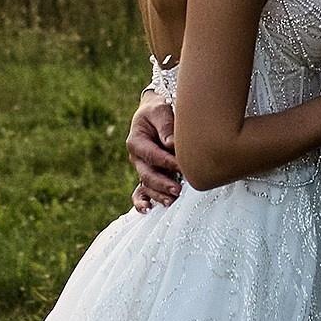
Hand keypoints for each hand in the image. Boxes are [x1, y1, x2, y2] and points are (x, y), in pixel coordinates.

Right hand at [128, 93, 180, 209]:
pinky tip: (147, 210)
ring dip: (158, 194)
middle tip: (179, 189)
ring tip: (172, 201)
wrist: (155, 113)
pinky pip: (141, 191)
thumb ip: (165, 125)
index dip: (167, 162)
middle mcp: (137, 157)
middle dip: (163, 183)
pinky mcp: (149, 174)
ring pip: (147, 185)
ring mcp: (142, 168)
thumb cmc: (159, 110)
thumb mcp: (160, 110)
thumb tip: (170, 143)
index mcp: (136, 141)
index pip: (152, 155)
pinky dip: (141, 201)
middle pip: (147, 175)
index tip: (183, 165)